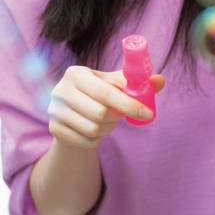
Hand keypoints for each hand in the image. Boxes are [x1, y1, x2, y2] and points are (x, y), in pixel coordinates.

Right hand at [48, 66, 165, 149]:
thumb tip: (160, 81)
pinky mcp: (54, 130)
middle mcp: (61, 91)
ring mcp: (54, 111)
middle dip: (118, 116)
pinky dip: (99, 138)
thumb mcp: (113, 84)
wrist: (72, 113)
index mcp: (76, 73)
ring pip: (94, 128)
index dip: (128, 103)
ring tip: (109, 120)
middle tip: (122, 114)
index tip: (147, 113)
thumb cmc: (97, 94)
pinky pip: (87, 141)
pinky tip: (96, 129)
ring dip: (109, 128)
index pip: (104, 91)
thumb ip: (135, 82)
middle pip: (99, 112)